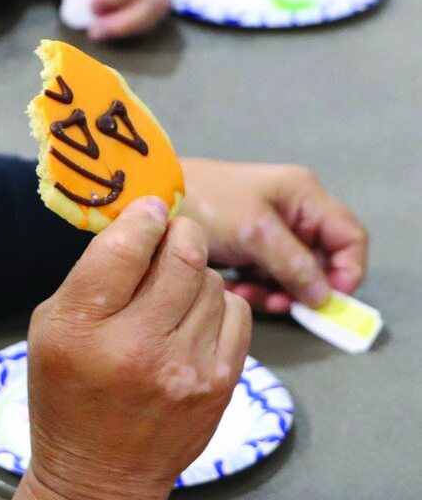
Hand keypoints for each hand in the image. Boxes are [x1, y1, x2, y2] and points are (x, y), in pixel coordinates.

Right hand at [10, 198, 249, 499]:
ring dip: (195, 272)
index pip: (124, 247)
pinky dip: (217, 304)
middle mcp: (136, 346)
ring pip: (212, 282)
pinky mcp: (219, 384)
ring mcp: (185, 368)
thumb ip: (91, 278)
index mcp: (82, 328)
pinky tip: (194, 317)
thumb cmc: (67, 394)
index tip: (149, 210)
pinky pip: (235, 314)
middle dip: (180, 233)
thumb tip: (140, 226)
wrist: (101, 475)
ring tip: (174, 287)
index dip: (143, 217)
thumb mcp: (51, 329)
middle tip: (172, 231)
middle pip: (180, 256)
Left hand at [181, 158, 367, 314]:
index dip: (348, 270)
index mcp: (303, 196)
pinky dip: (254, 287)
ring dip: (276, 290)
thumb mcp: (255, 232)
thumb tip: (323, 297)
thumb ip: (294, 263)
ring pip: (291, 273)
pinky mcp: (244, 246)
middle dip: (304, 286)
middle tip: (279, 303)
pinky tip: (235, 290)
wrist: (150, 198)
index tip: (328, 300)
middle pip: (321, 260)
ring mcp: (266, 229)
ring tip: (251, 296)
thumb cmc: (206, 204)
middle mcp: (291, 211)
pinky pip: (263, 275)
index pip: (349, 237)